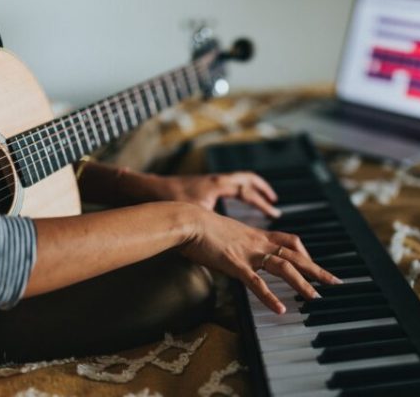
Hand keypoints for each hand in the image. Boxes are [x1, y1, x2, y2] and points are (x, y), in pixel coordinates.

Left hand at [147, 172, 280, 217]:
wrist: (146, 190)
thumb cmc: (168, 200)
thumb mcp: (195, 215)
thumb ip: (211, 226)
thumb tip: (224, 240)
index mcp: (217, 185)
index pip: (247, 191)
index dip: (261, 203)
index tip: (273, 212)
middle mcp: (215, 180)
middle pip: (246, 178)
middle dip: (261, 189)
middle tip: (272, 200)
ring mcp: (207, 181)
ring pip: (235, 180)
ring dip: (249, 188)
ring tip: (258, 199)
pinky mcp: (199, 186)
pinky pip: (225, 186)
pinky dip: (234, 192)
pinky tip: (232, 204)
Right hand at [180, 207, 341, 313]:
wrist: (188, 219)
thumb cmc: (200, 226)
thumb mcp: (224, 232)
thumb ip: (234, 242)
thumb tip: (232, 250)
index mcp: (256, 235)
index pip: (290, 241)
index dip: (305, 253)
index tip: (314, 264)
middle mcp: (257, 242)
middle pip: (295, 255)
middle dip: (317, 269)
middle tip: (334, 282)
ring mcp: (248, 253)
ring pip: (283, 267)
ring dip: (302, 284)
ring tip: (316, 298)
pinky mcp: (235, 263)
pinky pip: (256, 282)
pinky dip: (270, 296)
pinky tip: (280, 309)